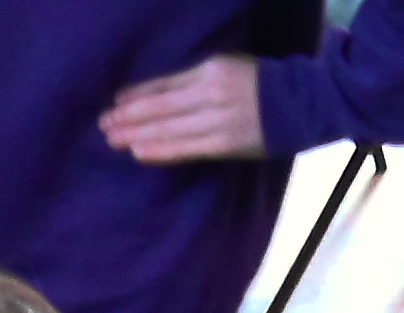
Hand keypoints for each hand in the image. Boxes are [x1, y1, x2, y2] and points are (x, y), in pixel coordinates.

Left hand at [98, 55, 264, 162]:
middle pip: (161, 107)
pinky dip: (162, 149)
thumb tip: (155, 96)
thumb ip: (194, 81)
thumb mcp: (226, 69)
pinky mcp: (226, 144)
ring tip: (113, 140)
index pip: (165, 84)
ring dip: (138, 134)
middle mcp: (211, 93)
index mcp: (210, 70)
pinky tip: (140, 152)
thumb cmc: (259, 84)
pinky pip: (187, 149)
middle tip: (103, 125)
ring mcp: (218, 120)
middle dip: (129, 117)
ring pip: (170, 128)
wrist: (300, 102)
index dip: (137, 95)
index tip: (114, 103)